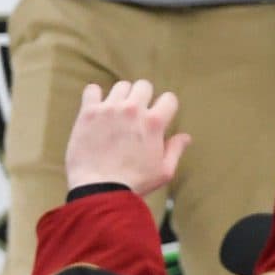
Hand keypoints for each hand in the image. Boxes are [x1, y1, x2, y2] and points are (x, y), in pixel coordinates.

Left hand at [64, 80, 189, 195]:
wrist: (100, 188)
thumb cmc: (134, 183)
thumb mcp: (164, 171)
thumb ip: (175, 150)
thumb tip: (185, 137)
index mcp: (154, 122)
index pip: (169, 98)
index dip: (165, 107)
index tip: (157, 117)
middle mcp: (133, 110)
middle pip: (144, 86)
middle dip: (143, 97)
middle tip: (136, 114)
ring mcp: (109, 109)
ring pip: (120, 86)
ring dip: (121, 96)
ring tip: (116, 112)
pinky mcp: (88, 113)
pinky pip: (91, 90)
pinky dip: (94, 95)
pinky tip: (95, 107)